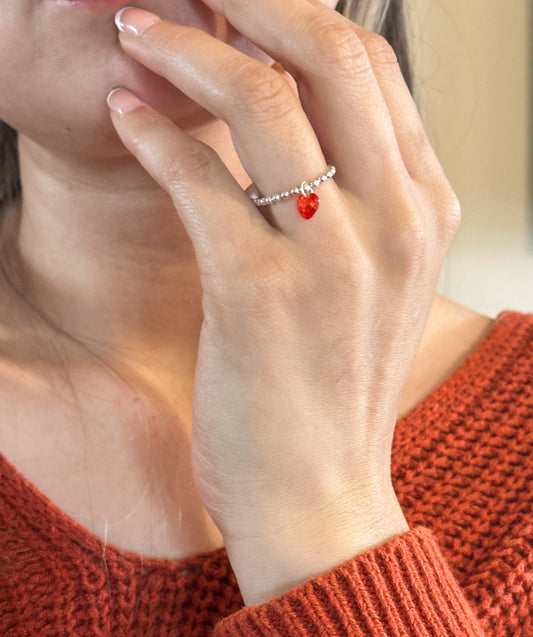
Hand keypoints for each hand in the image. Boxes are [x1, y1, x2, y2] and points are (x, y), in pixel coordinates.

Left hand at [107, 0, 460, 603]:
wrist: (319, 498)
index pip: (372, 65)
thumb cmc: (330, 396)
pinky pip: (198, 179)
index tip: (240, 3)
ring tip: (136, 35)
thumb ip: (357, 203)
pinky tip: (123, 118)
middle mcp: (391, 221)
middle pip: (327, 51)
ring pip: (259, 98)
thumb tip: (298, 122)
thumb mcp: (373, 289)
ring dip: (183, 49)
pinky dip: (150, 135)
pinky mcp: (260, 295)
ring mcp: (330, 257)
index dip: (298, 12)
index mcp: (424, 212)